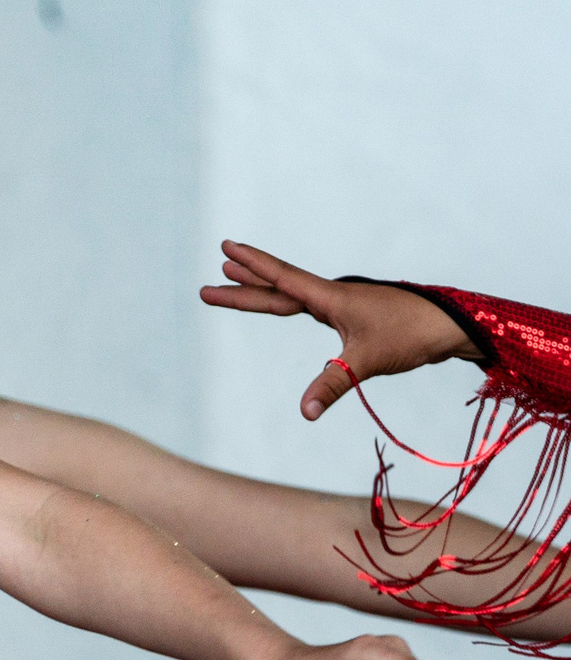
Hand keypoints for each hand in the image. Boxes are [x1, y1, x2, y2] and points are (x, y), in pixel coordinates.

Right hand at [199, 241, 475, 419]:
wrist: (451, 326)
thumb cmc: (411, 335)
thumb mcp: (368, 360)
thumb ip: (333, 383)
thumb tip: (304, 412)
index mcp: (330, 297)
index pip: (281, 277)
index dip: (253, 264)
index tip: (226, 248)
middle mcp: (331, 297)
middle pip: (277, 290)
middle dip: (242, 287)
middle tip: (208, 284)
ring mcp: (342, 305)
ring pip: (291, 296)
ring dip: (262, 289)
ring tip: (233, 278)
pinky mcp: (353, 316)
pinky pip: (308, 306)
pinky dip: (288, 303)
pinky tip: (287, 304)